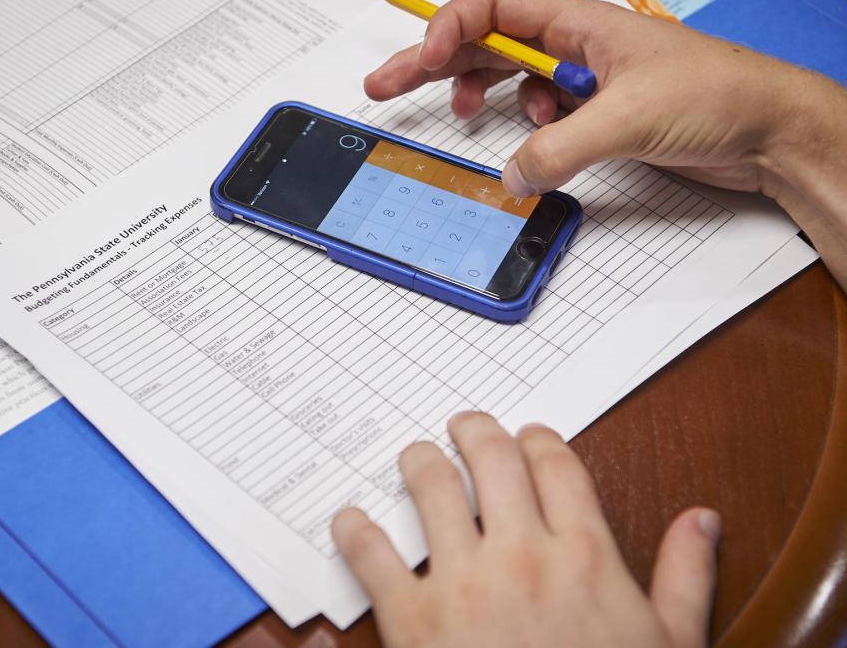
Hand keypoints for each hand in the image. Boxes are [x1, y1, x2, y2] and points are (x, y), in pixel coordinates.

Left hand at [332, 413, 719, 647]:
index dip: (537, 438)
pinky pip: (373, 557)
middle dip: (474, 430)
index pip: (555, 464)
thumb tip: (702, 519)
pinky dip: (355, 532)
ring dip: (419, 462)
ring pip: (431, 487)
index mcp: (584, 555)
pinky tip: (350, 523)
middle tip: (461, 426)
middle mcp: (521, 556)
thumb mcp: (671, 645)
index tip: (526, 436)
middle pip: (491, 457)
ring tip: (414, 459)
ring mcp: (463, 585)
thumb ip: (685, 577)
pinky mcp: (413, 621)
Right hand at [364, 0, 846, 286]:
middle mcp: (574, 47)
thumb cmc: (718, 96)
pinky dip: (523, 131)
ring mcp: (584, 81)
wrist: (770, 130)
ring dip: (478, 96)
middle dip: (434, 63)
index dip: (450, 26)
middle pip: (486, 42)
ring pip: (509, 79)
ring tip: (460, 117)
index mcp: (578, 24)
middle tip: (386, 84)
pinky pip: (538, 117)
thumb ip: (560, 149)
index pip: (494, 5)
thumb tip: (511, 177)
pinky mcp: (596, 116)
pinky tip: (533, 144)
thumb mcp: (628, 119)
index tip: (424, 60)